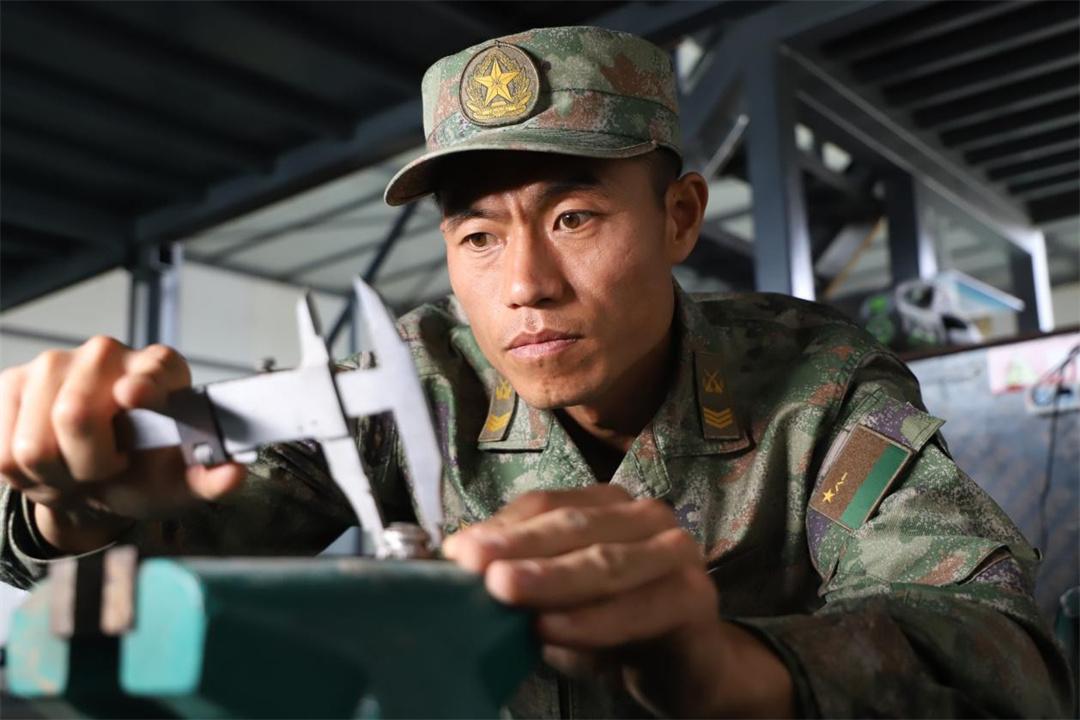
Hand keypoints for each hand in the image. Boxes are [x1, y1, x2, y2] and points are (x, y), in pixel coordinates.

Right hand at [0, 337, 245, 552]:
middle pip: (75, 416)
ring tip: (76, 473)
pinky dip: (21, 476)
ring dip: (53, 477)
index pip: (151, 370)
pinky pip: (2, 450)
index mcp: (161, 369)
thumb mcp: (181, 483)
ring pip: (33, 443)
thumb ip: (209, 479)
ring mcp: (53, 363)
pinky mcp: (11, 382)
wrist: (96, 478)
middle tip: (103, 473)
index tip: (132, 397)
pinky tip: (48, 466)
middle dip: (88, 466)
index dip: (141, 386)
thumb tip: (234, 476)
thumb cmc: (145, 472)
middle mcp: (107, 353)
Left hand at [441, 484, 793, 716]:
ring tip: (504, 590)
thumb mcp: (558, 599)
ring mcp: (675, 552)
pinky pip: (637, 609)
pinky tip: (552, 630)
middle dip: (518, 547)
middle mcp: (644, 517)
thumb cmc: (612, 624)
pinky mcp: (693, 597)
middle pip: (572, 528)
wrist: (688, 665)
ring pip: (604, 563)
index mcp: (607, 505)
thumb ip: (520, 575)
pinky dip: (591, 621)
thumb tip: (458, 560)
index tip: (456, 551)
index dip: (502, 526)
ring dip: (550, 578)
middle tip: (473, 565)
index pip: (547, 506)